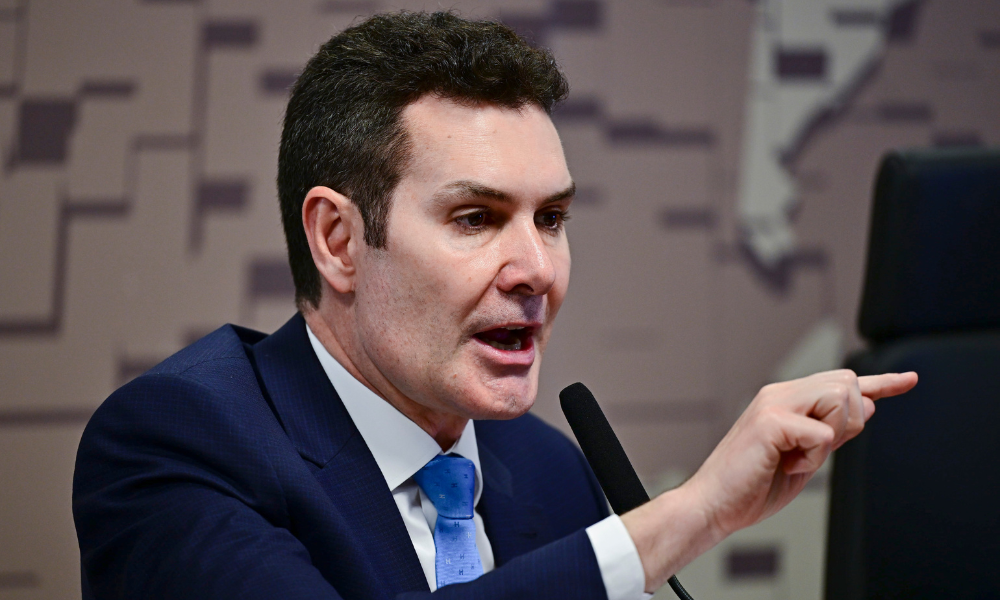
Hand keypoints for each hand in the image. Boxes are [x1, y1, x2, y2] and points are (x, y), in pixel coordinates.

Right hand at [622, 369, 916, 591]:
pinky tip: (787, 465)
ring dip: (831, 435)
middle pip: (846, 382)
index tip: (908, 380)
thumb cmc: (751, 486)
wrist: (713, 505)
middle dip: (849, 420)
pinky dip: (812, 458)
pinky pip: (822, 433)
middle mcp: (779, 394)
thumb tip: (867, 408)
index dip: (880, 383)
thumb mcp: (803, 459)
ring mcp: (773, 405)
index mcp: (786, 401)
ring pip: (839, 397)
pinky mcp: (770, 422)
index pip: (840, 383)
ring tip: (799, 457)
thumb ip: (831, 432)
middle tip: (818, 451)